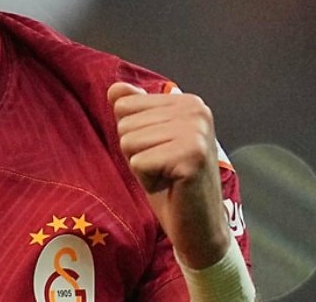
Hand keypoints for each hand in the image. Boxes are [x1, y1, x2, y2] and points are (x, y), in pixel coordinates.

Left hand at [107, 82, 230, 269]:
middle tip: (164, 169)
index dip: (133, 135)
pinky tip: (171, 186)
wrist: (200, 227)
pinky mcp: (191, 156)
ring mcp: (196, 132)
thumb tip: (115, 88)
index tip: (159, 152)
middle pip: (125, 123)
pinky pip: (138, 162)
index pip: (125, 105)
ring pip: (129, 142)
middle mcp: (196, 109)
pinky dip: (147, 180)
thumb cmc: (171, 183)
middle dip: (136, 152)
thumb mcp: (147, 141)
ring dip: (141, 167)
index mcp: (187, 101)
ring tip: (167, 176)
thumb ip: (134, 111)